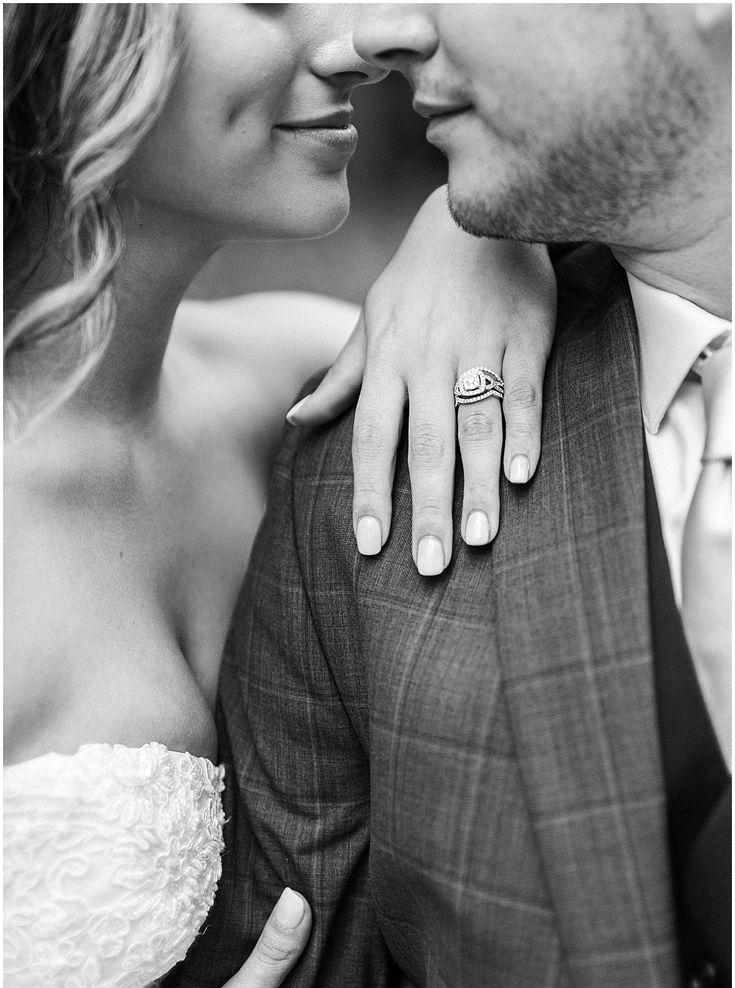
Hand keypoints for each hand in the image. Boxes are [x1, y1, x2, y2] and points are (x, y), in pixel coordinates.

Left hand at [287, 186, 555, 574]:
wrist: (476, 210)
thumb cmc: (417, 277)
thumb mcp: (371, 318)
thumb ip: (343, 377)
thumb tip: (296, 421)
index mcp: (387, 359)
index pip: (372, 438)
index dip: (370, 493)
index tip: (369, 546)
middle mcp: (428, 358)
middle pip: (425, 444)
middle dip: (426, 508)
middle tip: (428, 566)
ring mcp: (478, 346)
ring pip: (476, 424)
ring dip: (477, 484)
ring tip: (478, 539)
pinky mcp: (526, 334)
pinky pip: (524, 389)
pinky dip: (524, 431)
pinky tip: (523, 476)